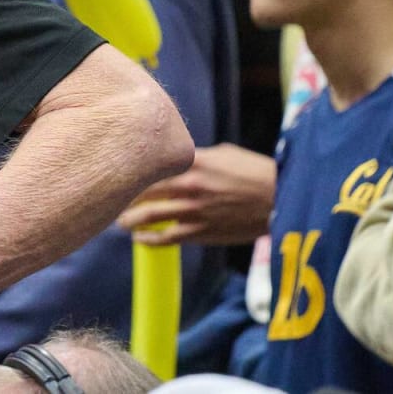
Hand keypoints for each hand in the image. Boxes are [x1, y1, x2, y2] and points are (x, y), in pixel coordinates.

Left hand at [117, 143, 275, 245]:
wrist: (281, 199)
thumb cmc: (255, 172)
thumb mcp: (224, 154)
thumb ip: (195, 157)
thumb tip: (175, 159)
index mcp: (193, 161)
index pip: (150, 163)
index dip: (131, 168)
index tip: (116, 170)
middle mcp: (189, 184)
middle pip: (143, 189)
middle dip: (123, 195)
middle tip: (111, 198)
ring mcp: (195, 210)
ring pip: (150, 216)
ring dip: (130, 220)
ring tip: (120, 222)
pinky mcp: (202, 231)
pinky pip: (168, 238)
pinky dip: (150, 240)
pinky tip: (140, 240)